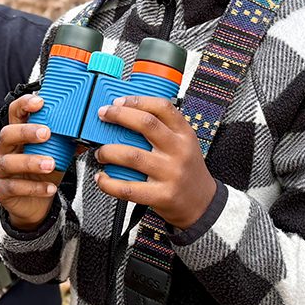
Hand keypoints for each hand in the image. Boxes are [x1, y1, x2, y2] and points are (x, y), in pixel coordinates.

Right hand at [0, 94, 63, 230]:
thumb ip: (67, 142)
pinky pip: (14, 187)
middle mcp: (5, 150)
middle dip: (26, 131)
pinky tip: (50, 188)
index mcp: (17, 135)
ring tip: (50, 164)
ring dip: (30, 161)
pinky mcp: (1, 190)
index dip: (24, 105)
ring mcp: (0, 170)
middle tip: (46, 133)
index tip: (40, 102)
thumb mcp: (56, 154)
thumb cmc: (42, 174)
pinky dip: (33, 188)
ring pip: (8, 162)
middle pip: (7, 134)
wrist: (33, 204)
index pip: (15, 113)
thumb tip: (88, 133)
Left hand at [93, 95, 216, 229]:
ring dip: (109, 151)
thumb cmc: (188, 170)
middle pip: (146, 124)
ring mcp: (170, 173)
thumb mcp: (184, 144)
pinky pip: (128, 188)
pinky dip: (109, 183)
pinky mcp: (161, 195)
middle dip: (119, 116)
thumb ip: (162, 130)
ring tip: (100, 152)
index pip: (162, 108)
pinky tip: (102, 178)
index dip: (137, 101)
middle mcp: (179, 151)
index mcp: (184, 134)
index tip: (118, 101)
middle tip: (103, 115)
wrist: (203, 203)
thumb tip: (125, 115)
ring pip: (132, 156)